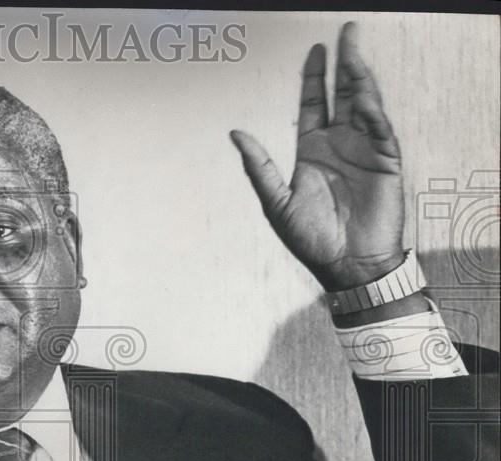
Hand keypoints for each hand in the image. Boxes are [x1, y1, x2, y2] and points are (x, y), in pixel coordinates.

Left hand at [230, 22, 403, 291]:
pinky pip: (380, 130)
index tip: (315, 51)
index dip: (314, 77)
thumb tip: (235, 134)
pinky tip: (363, 97)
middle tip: (345, 34)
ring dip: (360, 79)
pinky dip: (373, 112)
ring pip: (364, 105)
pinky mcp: (386, 163)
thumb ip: (258, 166)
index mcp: (312, 151)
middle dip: (344, 64)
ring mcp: (364, 151)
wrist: (346, 265)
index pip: (313, 104)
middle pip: (342, 95)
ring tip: (354, 53)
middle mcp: (339, 145)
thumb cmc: (311, 239)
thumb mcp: (276, 202)